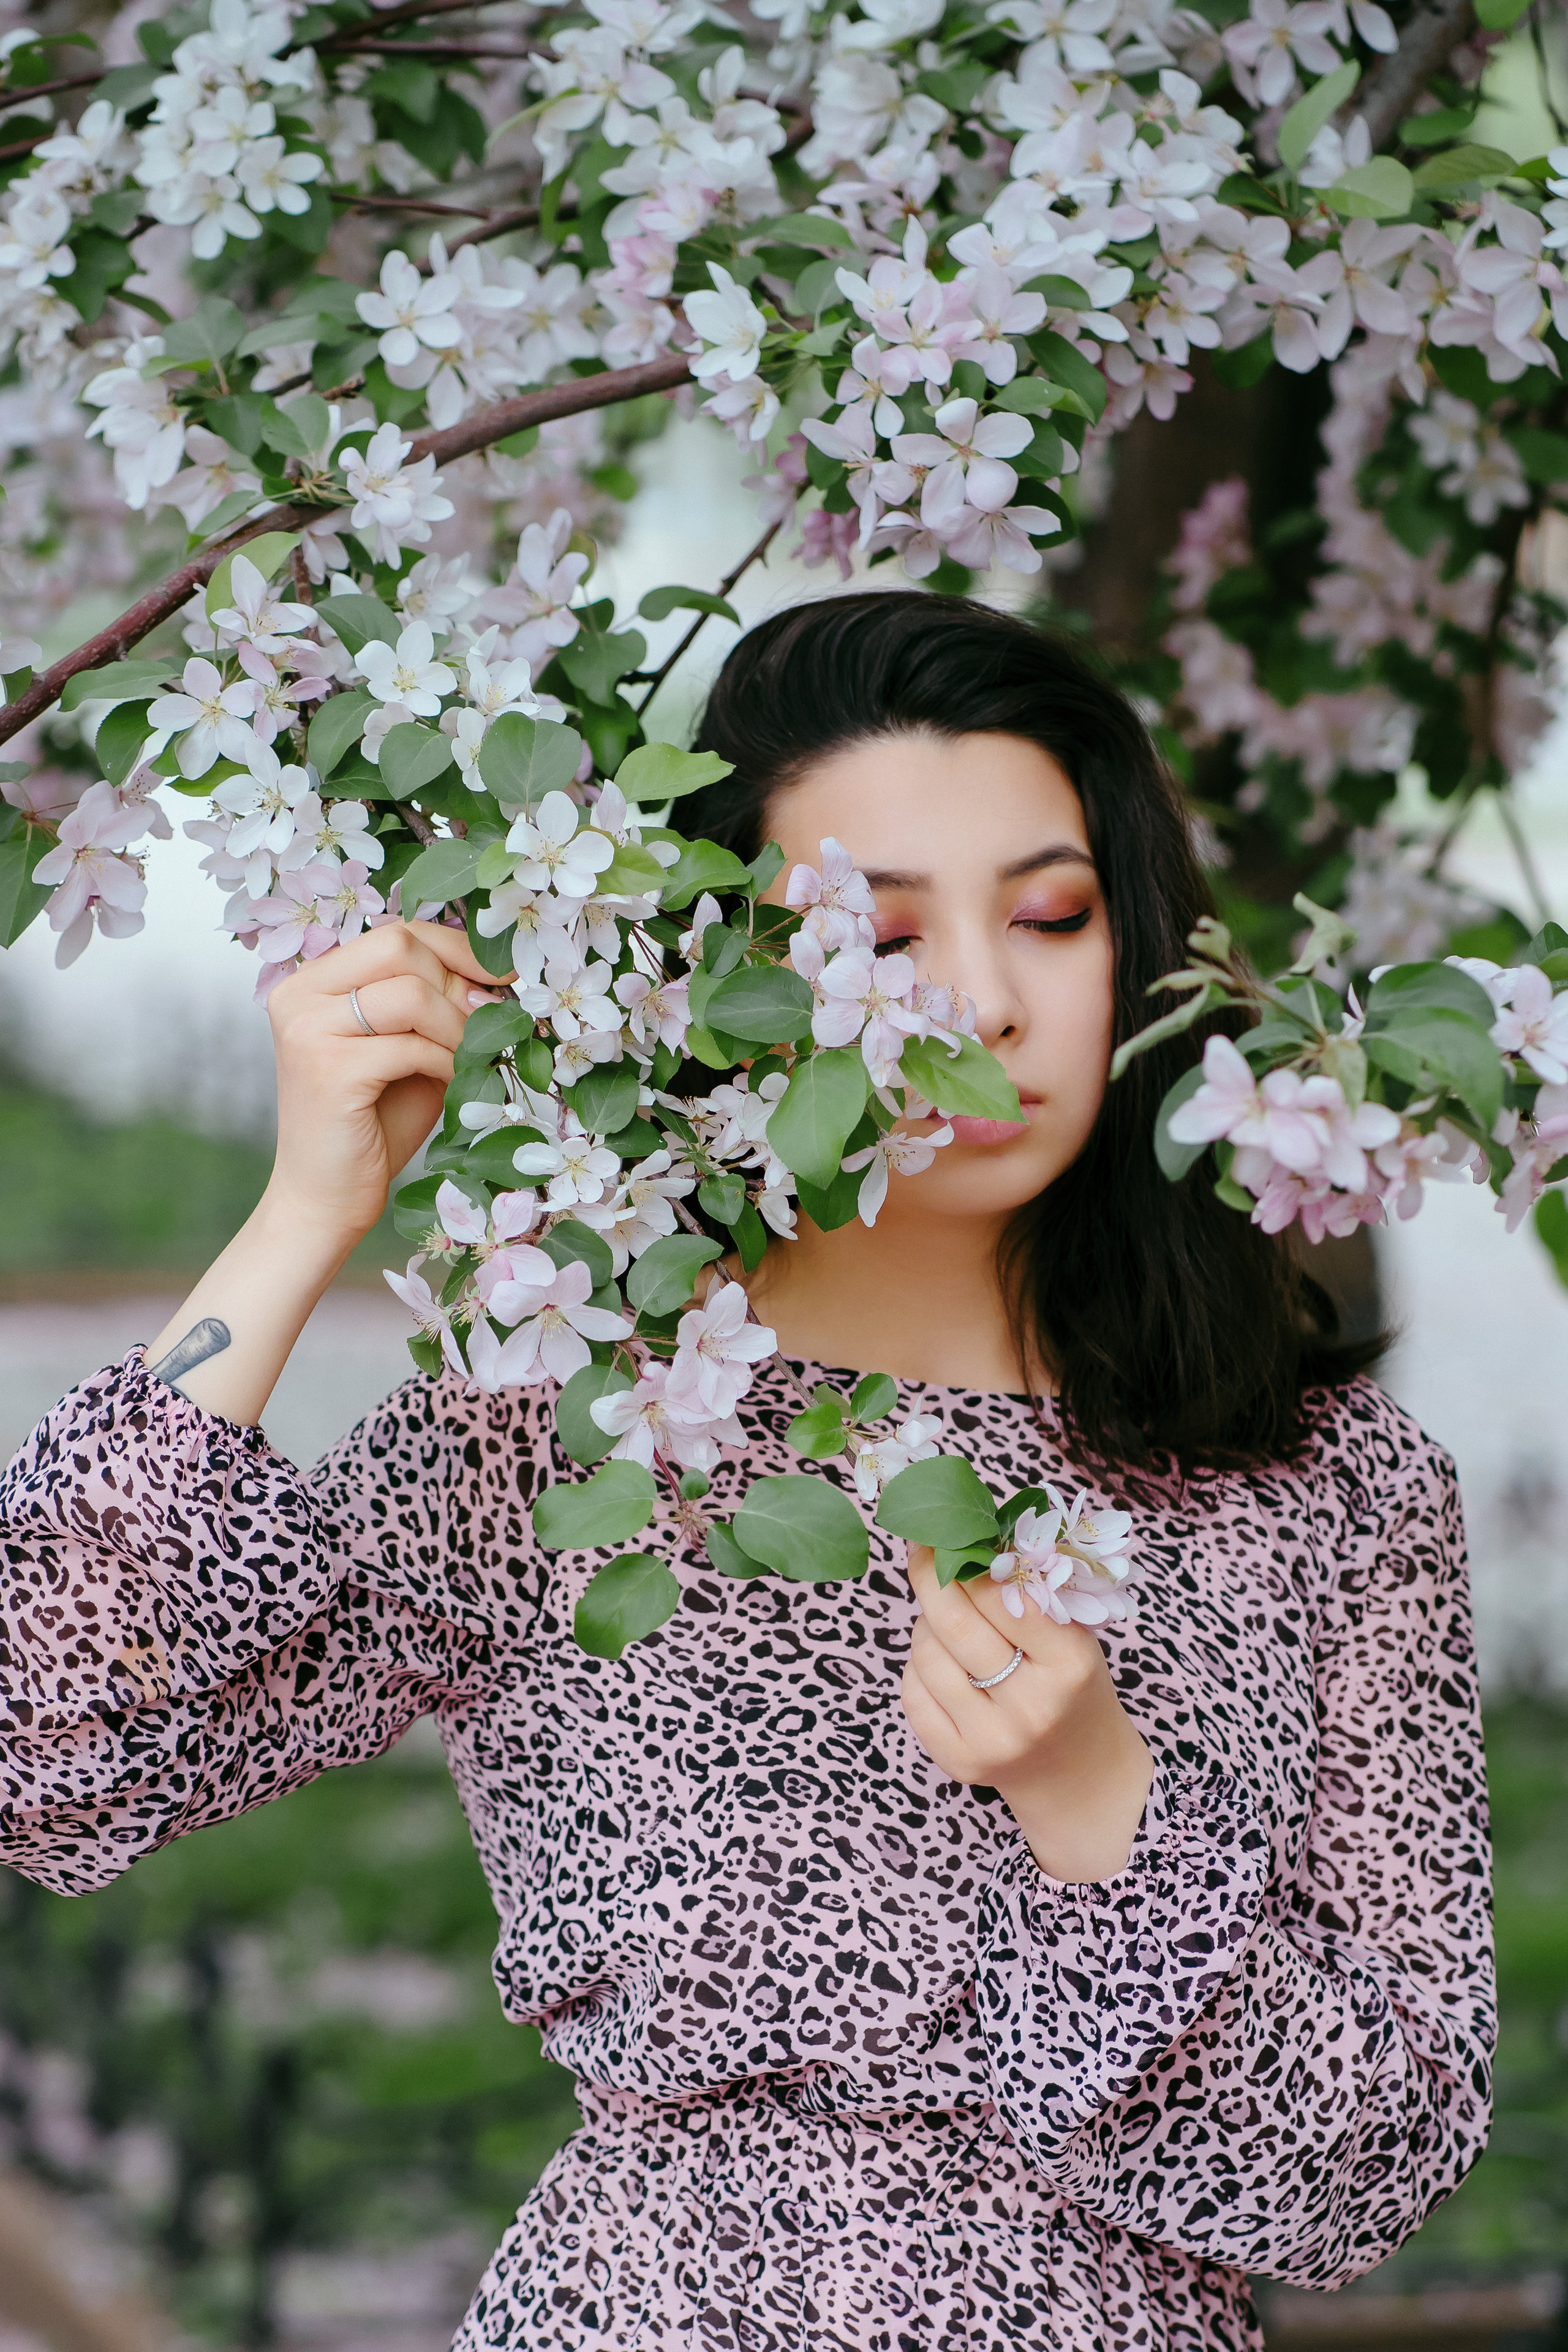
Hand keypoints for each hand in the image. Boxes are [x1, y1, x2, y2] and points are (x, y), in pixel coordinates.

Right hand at [263, 919, 511, 1249]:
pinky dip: (447, 1064)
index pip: (394, 933)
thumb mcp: (411, 1048)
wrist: (326, 1197)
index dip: (456, 948)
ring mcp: (307, 1029)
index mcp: (312, 980)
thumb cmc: (373, 1122)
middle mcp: (298, 994)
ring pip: (411, 993)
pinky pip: (412, 1045)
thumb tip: (497, 973)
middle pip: (400, 946)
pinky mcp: (327, 1068)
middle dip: (458, 984)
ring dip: (459, 1029)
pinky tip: (453, 1086)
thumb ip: (438, 1004)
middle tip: (486, 1027)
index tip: (502, 976)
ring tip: (470, 1061)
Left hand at [901, 1545, 1152, 1882]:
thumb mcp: (1074, 1637)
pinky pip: (912, 1691)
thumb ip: (1029, 1593)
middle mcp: (1031, 1706)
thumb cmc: (1073, 1687)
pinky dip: (919, 1666)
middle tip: (921, 1550)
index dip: (967, 1557)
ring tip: (945, 1619)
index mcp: (1069, 1664)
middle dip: (930, 1577)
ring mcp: (991, 1740)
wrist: (1080, 1774)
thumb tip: (968, 1539)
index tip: (945, 1533)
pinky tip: (942, 1661)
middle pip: (955, 1622)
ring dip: (926, 1624)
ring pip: (925, 1654)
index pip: (1002, 1595)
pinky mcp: (958, 1762)